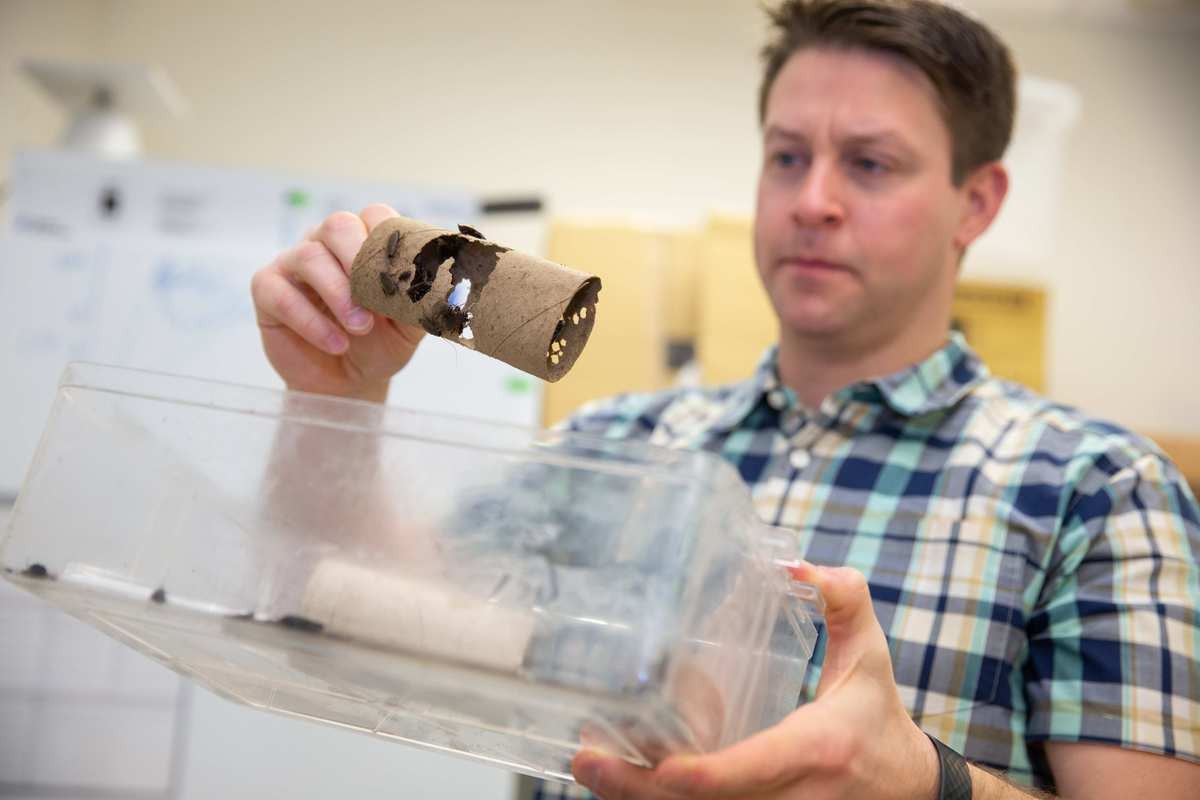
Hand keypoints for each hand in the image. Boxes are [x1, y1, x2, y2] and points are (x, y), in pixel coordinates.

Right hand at [251, 204, 423, 401]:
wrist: (350, 381)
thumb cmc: (380, 344)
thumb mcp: (410, 326)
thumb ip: (425, 302)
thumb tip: (450, 289)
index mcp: (365, 243)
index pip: (375, 216)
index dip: (390, 240)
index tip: (403, 275)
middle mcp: (327, 245)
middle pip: (338, 225)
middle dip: (359, 259)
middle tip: (375, 300)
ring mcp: (294, 264)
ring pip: (309, 255)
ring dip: (339, 293)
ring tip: (360, 328)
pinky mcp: (267, 290)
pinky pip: (279, 292)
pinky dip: (311, 321)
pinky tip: (335, 344)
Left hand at [572, 564, 939, 799]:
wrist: (910, 792)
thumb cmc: (880, 721)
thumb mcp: (871, 658)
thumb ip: (844, 601)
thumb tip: (798, 565)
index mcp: (816, 748)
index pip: (750, 770)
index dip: (700, 775)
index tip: (654, 763)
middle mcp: (793, 796)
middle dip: (641, 789)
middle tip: (587, 757)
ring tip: (592, 766)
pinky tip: (625, 783)